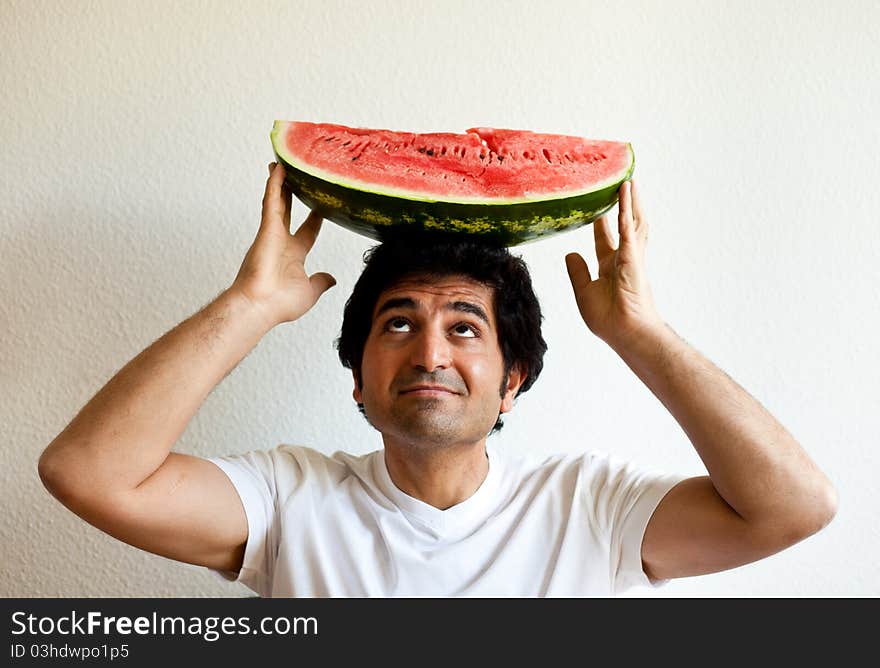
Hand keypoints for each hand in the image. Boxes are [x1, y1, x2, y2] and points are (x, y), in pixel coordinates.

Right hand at [230, 162, 335, 327]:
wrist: (261, 306)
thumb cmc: (280, 304)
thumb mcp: (310, 291)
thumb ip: (320, 282)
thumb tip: (331, 279)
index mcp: (293, 254)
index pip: (308, 231)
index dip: (315, 218)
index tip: (322, 206)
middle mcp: (282, 241)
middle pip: (288, 210)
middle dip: (293, 193)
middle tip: (299, 176)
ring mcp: (273, 233)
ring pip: (277, 201)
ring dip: (280, 182)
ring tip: (284, 163)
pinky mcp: (267, 228)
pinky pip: (271, 201)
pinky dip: (274, 184)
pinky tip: (278, 168)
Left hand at [564, 180, 662, 347]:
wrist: (624, 331)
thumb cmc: (608, 319)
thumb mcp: (584, 291)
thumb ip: (577, 271)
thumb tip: (570, 253)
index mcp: (610, 268)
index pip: (605, 241)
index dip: (602, 226)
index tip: (598, 212)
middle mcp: (622, 259)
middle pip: (624, 226)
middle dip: (623, 207)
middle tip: (620, 188)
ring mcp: (630, 256)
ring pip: (632, 221)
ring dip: (630, 201)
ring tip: (629, 181)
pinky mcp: (632, 256)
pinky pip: (628, 227)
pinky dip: (626, 209)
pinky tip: (625, 191)